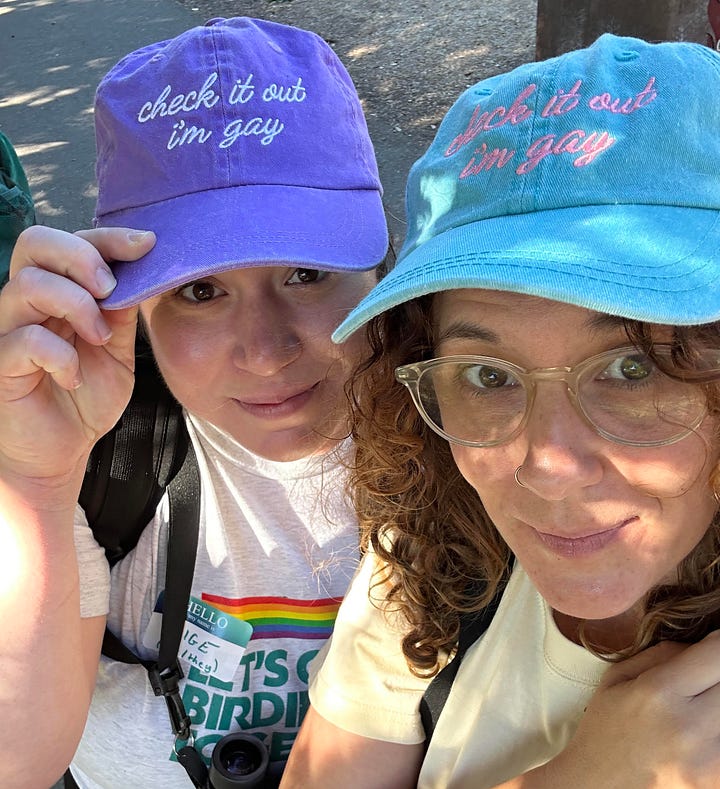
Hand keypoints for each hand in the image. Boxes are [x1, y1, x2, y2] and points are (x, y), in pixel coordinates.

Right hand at [0, 225, 154, 498]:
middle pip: (36, 243)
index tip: (146, 244)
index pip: (70, 241)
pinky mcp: (0, 363)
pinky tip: (74, 376)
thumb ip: (124, 313)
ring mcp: (7, 330)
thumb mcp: (118, 351)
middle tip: (111, 288)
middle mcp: (25, 302)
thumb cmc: (84, 398)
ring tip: (100, 339)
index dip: (107, 237)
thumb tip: (145, 271)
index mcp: (56, 292)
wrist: (62, 451)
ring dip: (77, 307)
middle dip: (82, 256)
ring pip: (28, 285)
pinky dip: (60, 355)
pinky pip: (26, 339)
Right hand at [540, 633, 719, 787]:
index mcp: (659, 692)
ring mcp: (710, 763)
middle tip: (703, 680)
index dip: (718, 643)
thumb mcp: (618, 677)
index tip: (713, 646)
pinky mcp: (718, 784)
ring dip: (718, 703)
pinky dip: (717, 730)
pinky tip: (701, 731)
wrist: (599, 788)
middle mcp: (690, 727)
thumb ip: (664, 654)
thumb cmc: (606, 729)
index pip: (717, 653)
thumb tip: (706, 646)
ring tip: (701, 706)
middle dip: (718, 675)